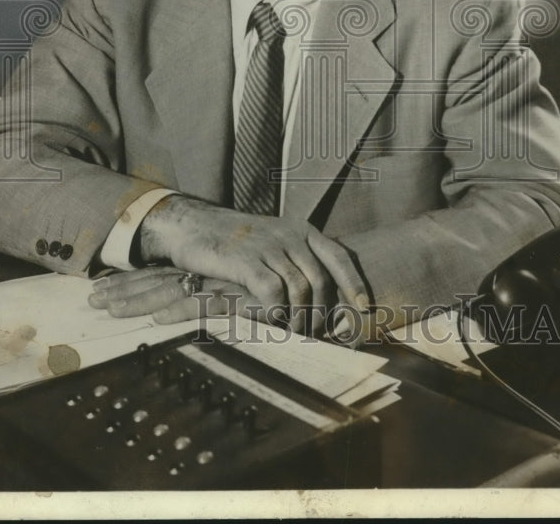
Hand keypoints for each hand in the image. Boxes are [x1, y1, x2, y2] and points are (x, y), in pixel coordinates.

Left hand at [88, 267, 262, 324]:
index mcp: (207, 270)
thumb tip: (194, 306)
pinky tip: (158, 319)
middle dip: (124, 290)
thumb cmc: (279, 294)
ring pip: (172, 290)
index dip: (131, 282)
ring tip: (110, 309)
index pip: (161, 274)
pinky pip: (203, 305)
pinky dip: (180, 311)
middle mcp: (210, 274)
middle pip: (158, 280)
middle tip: (92, 300)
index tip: (102, 289)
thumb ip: (219, 300)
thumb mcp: (241, 294)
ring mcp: (222, 284)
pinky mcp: (239, 299)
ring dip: (139, 300)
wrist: (312, 285)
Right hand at [138, 196, 368, 334]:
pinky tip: (271, 322)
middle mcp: (289, 235)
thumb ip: (296, 259)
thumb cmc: (235, 241)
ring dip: (300, 318)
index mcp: (301, 229)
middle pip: (320, 280)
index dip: (354, 283)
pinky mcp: (246, 261)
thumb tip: (322, 295)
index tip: (364, 308)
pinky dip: (276, 313)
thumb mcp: (272, 240)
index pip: (339, 255)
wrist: (194, 225)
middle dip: (321, 313)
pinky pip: (273, 293)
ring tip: (293, 332)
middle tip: (314, 333)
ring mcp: (268, 246)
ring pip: (300, 290)